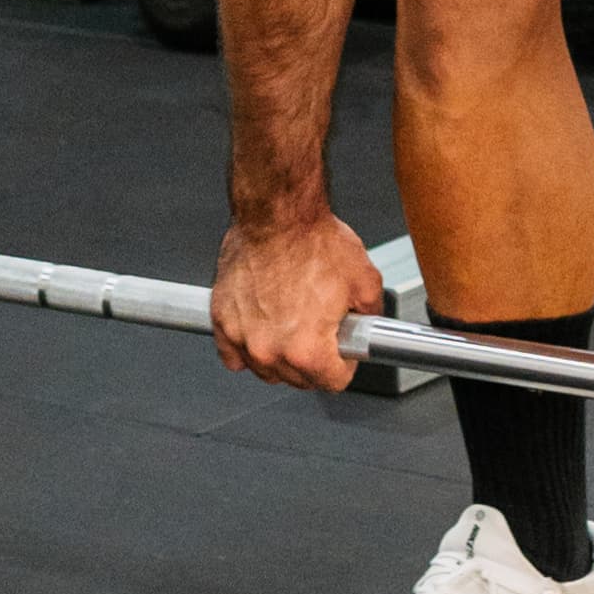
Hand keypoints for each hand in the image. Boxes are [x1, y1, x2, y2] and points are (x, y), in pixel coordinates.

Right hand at [211, 204, 384, 391]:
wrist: (277, 212)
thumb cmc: (313, 239)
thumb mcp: (364, 279)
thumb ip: (371, 315)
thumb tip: (368, 327)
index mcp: (308, 349)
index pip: (334, 382)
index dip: (346, 361)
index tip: (343, 346)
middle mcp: (271, 350)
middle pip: (299, 380)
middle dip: (315, 358)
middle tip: (320, 327)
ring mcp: (243, 337)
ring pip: (267, 371)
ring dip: (281, 355)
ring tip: (292, 322)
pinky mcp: (222, 320)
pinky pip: (232, 356)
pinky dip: (246, 348)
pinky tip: (262, 329)